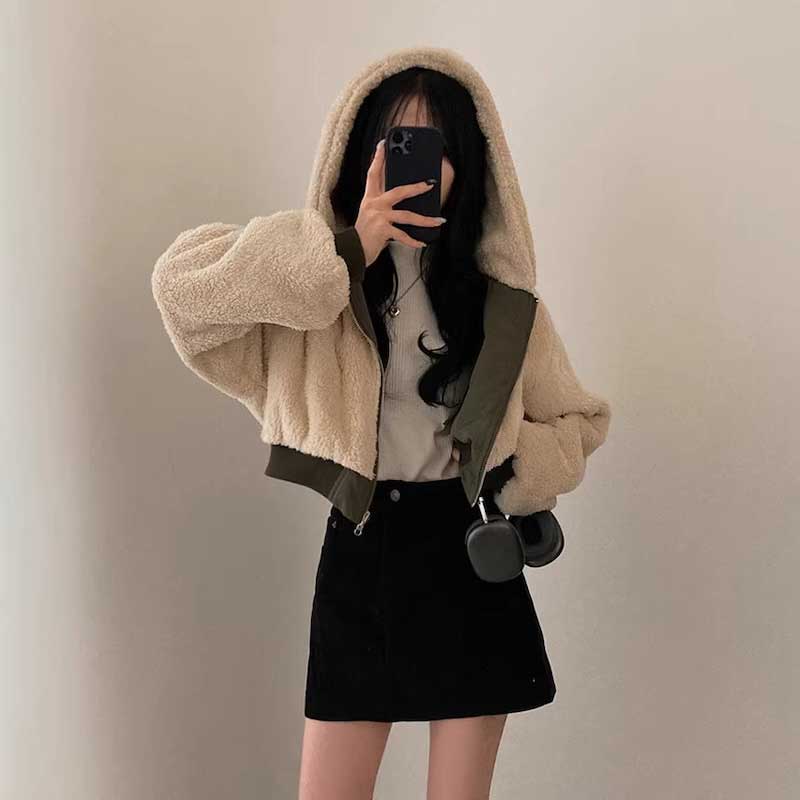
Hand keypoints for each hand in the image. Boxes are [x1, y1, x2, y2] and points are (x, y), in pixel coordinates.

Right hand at [354, 138, 445, 267]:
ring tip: (439, 221)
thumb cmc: (364, 236)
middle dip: (417, 187)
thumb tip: (406, 207)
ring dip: (425, 219)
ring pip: (407, 215)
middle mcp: (373, 204)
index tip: (383, 144)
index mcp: (370, 199)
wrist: (352, 252)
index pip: (373, 174)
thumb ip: (384, 209)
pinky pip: (403, 235)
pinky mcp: (382, 230)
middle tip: (430, 184)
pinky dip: (413, 240)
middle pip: (399, 191)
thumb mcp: (370, 217)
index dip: (378, 158)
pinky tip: (422, 242)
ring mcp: (378, 217)